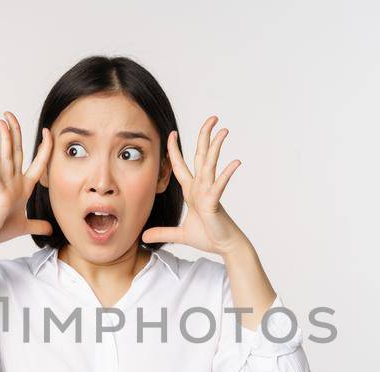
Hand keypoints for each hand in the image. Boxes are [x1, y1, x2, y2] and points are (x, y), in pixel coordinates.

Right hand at [0, 111, 54, 244]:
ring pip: (6, 159)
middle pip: (16, 152)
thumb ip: (38, 225)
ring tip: (2, 122)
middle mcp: (12, 182)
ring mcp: (4, 187)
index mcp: (22, 187)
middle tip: (10, 114)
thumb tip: (50, 229)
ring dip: (5, 140)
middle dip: (15, 132)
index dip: (45, 149)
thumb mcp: (24, 226)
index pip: (37, 164)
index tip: (48, 132)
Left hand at [141, 115, 250, 255]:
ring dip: (216, 147)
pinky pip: (220, 186)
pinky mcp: (215, 202)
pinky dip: (227, 174)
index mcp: (192, 190)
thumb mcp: (180, 234)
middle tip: (212, 118)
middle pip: (201, 156)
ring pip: (210, 165)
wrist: (224, 246)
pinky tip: (235, 162)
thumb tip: (143, 237)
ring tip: (224, 131)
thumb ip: (162, 232)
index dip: (175, 149)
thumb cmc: (208, 237)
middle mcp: (201, 186)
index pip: (181, 165)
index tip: (171, 133)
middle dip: (204, 136)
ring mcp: (209, 192)